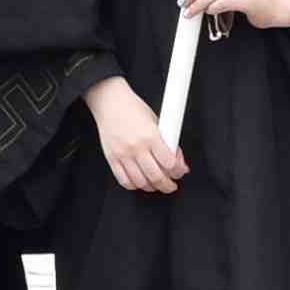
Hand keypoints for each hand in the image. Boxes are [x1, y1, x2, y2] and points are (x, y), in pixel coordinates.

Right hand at [90, 76, 188, 195]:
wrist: (109, 102)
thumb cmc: (132, 109)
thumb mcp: (157, 122)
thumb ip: (167, 143)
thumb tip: (178, 161)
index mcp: (151, 136)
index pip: (170, 163)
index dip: (178, 171)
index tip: (180, 172)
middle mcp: (136, 147)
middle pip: (157, 176)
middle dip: (168, 185)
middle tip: (171, 184)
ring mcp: (123, 154)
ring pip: (141, 182)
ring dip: (152, 187)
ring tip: (156, 183)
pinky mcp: (112, 158)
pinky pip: (124, 180)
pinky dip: (135, 185)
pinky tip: (140, 181)